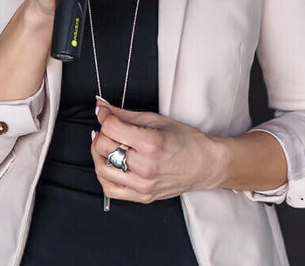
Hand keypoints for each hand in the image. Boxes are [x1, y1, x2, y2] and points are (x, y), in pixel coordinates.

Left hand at [90, 98, 222, 202]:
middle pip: (104, 147)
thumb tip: (102, 107)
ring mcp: (143, 185)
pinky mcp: (143, 196)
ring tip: (107, 145)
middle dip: (102, 133)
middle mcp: (146, 167)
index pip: (111, 128)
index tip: (104, 112)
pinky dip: (104, 175)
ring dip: (99, 154)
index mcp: (151, 144)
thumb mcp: (157, 120)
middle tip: (109, 128)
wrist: (205, 165)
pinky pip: (110, 190)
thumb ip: (125, 115)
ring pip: (102, 169)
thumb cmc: (187, 141)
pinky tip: (110, 164)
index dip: (103, 116)